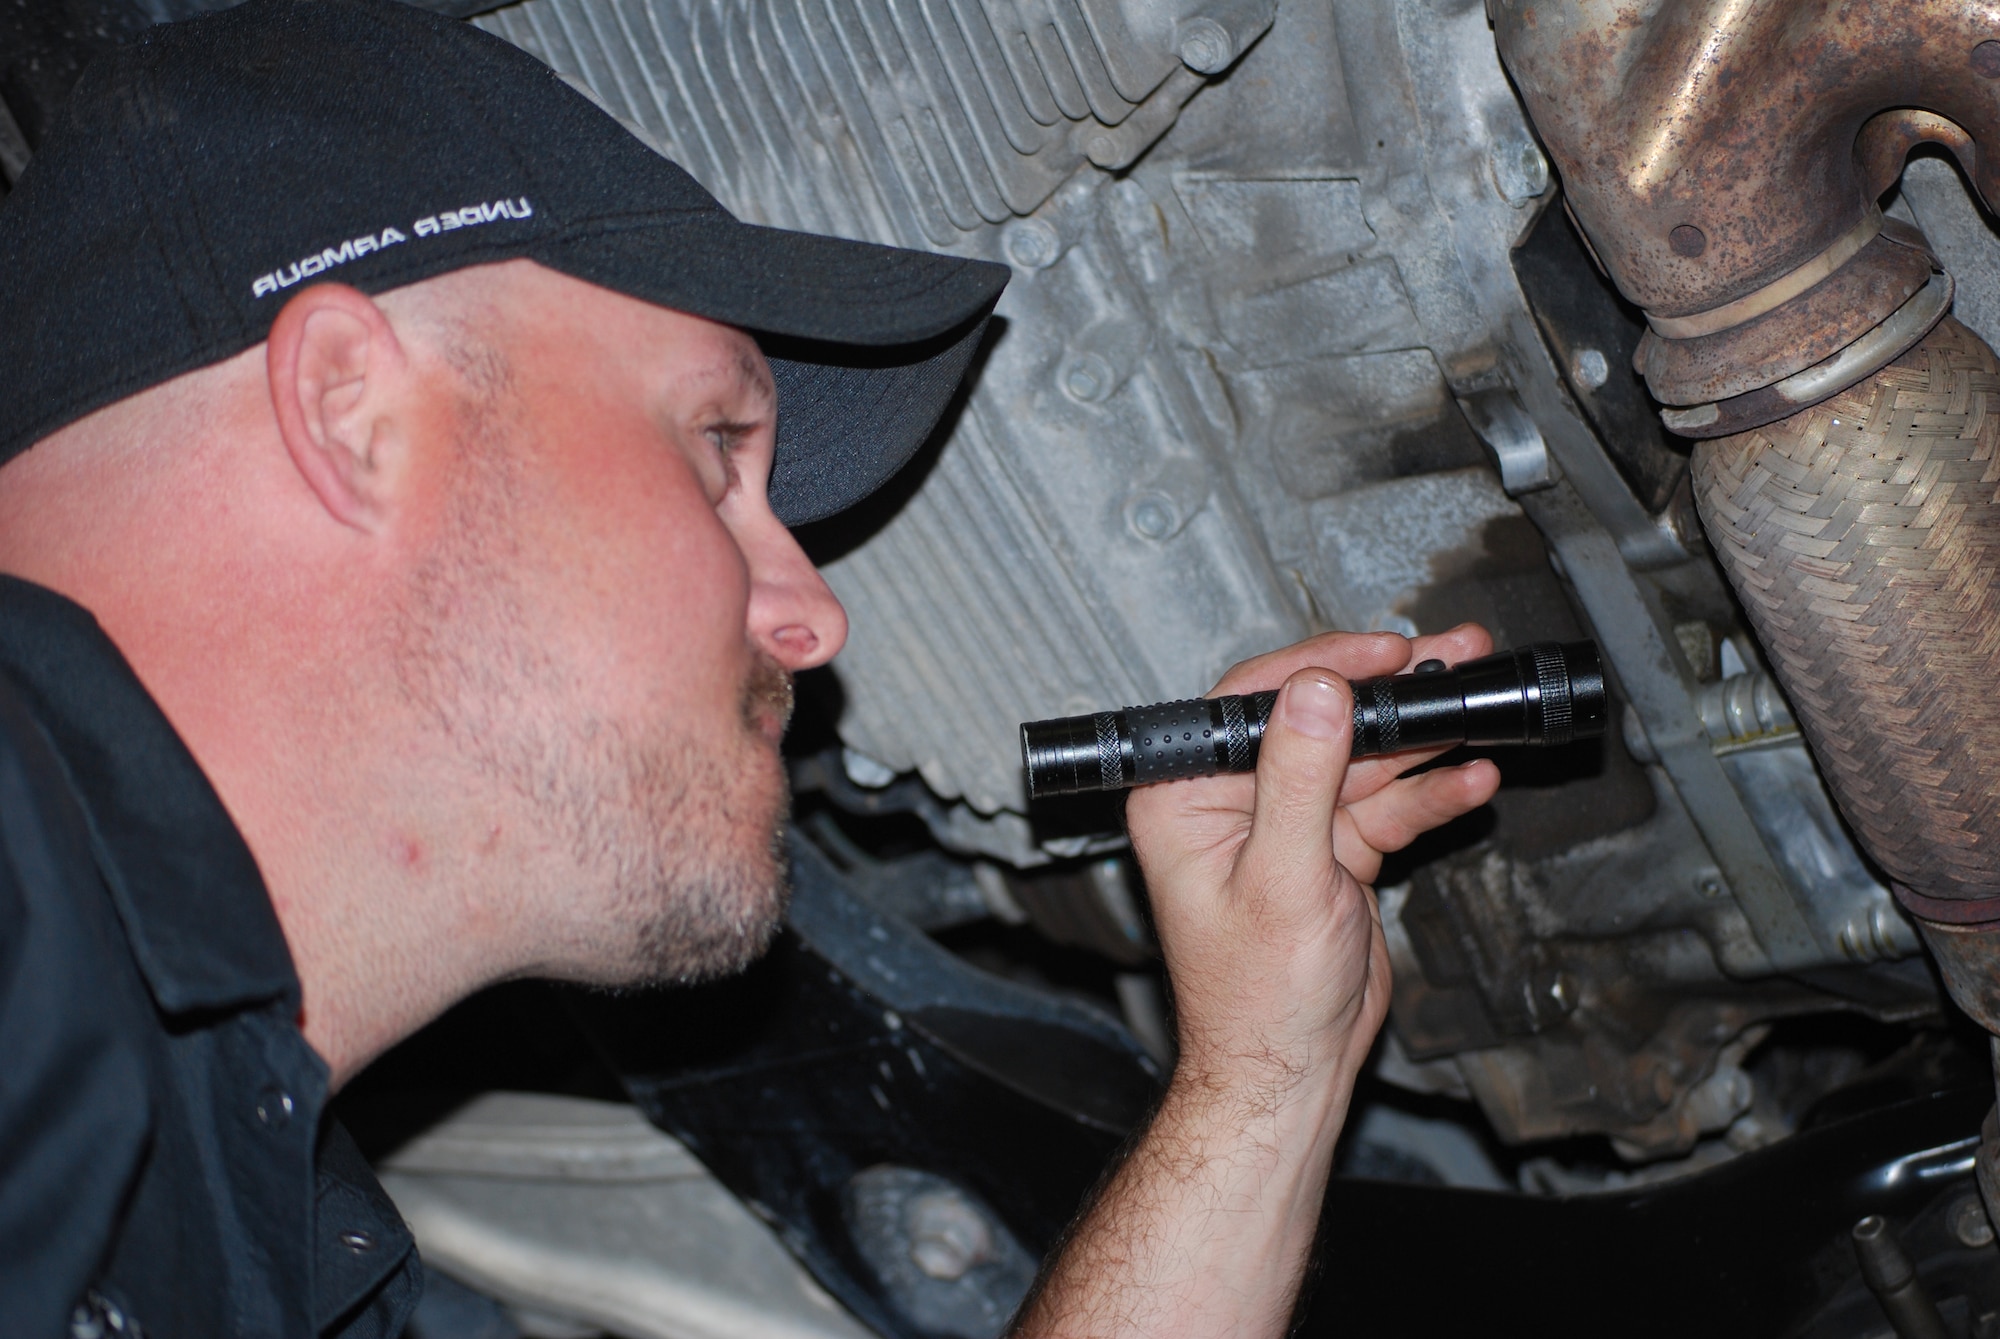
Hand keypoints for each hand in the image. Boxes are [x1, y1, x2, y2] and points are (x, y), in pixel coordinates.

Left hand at [1125, 624, 1500, 1094]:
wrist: (1291, 1073)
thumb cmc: (1255, 1001)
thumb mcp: (1281, 881)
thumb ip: (1297, 781)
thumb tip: (1314, 694)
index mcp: (1185, 797)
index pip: (1251, 702)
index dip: (1322, 667)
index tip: (1382, 653)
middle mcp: (1230, 801)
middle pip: (1317, 721)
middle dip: (1388, 695)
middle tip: (1448, 660)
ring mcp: (1286, 825)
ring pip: (1359, 759)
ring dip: (1420, 738)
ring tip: (1475, 705)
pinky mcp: (1330, 852)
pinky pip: (1383, 807)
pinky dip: (1428, 795)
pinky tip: (1472, 778)